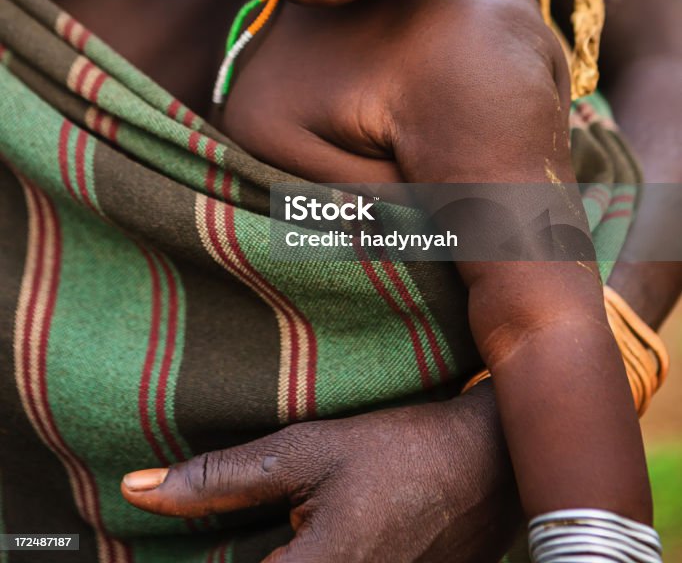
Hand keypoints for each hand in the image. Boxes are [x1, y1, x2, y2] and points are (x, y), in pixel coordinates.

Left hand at [121, 382, 520, 562]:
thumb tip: (138, 489)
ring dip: (272, 553)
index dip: (197, 557)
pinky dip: (306, 557)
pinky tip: (309, 536)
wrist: (488, 463)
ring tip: (291, 525)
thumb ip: (220, 480)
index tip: (165, 546)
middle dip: (240, 552)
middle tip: (260, 523)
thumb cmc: (398, 450)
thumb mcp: (306, 451)